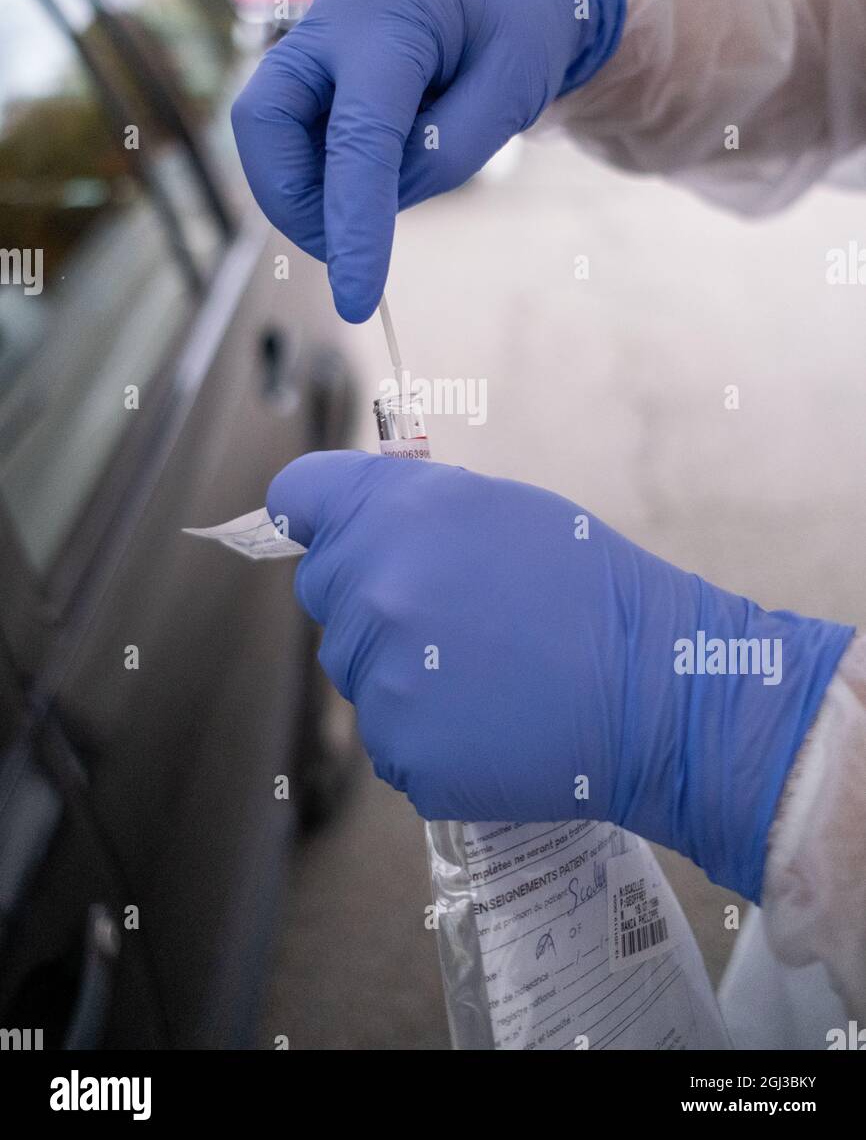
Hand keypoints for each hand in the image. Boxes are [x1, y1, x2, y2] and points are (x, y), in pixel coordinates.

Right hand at [232, 0, 624, 321]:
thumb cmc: (519, 35)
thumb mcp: (511, 97)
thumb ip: (444, 155)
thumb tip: (372, 206)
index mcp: (394, 16)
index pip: (357, 137)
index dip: (352, 223)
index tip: (355, 299)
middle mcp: (334, 18)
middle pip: (264, 122)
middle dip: (292, 201)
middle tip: (345, 249)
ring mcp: (310, 39)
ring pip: (264, 132)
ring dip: (303, 191)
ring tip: (372, 202)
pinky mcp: (305, 67)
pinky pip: (285, 133)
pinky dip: (315, 173)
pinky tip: (366, 174)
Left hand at [268, 451, 852, 901]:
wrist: (653, 689)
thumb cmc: (589, 589)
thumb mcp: (499, 507)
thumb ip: (410, 506)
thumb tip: (350, 518)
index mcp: (396, 514)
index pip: (299, 496)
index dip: (314, 513)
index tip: (324, 527)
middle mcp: (375, 590)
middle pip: (325, 590)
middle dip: (369, 596)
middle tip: (448, 612)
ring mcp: (383, 677)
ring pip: (355, 670)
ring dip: (397, 670)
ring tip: (481, 671)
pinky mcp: (402, 752)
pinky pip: (389, 736)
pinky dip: (426, 733)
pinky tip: (485, 718)